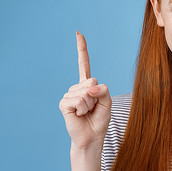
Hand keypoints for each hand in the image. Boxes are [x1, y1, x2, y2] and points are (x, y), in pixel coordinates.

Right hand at [59, 31, 111, 148]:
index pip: (84, 64)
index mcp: (88, 85)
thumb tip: (90, 87)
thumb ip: (103, 90)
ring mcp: (69, 94)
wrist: (91, 137)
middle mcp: (77, 88)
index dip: (81, 49)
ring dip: (91, 105)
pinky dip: (83, 109)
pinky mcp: (64, 103)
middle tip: (93, 108)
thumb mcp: (107, 102)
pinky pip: (79, 100)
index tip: (78, 33)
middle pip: (93, 81)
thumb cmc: (99, 120)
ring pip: (87, 92)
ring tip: (87, 113)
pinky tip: (80, 115)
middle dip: (98, 96)